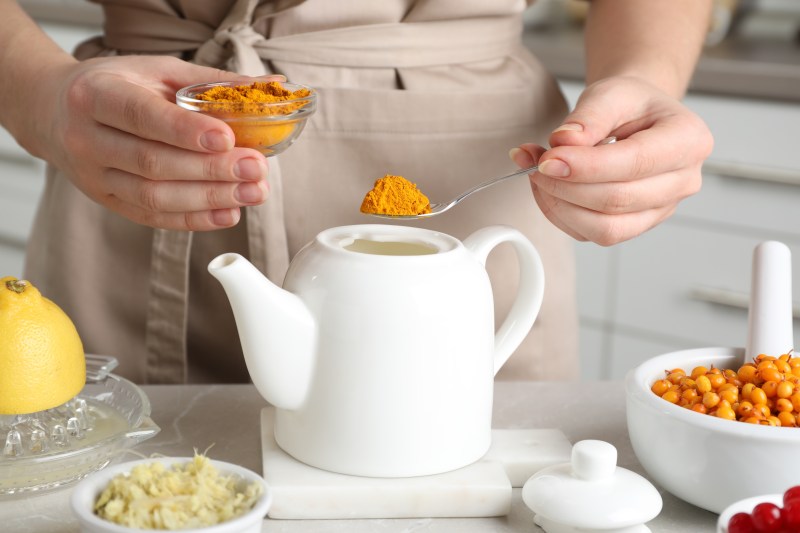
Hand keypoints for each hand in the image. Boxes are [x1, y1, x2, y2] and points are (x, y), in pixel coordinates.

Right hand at [24, 55, 278, 229]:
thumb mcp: (158, 71)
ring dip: (209, 199)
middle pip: (153, 162)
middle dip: (211, 169)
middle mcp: (88, 139)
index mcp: (96, 95)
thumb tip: (271, 84)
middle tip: (256, 168)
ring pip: (154, 196)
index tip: (228, 138)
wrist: (56, 112)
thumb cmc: (117, 85)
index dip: (186, 131)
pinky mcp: (108, 202)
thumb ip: (211, 82)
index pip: (142, 117)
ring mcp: (94, 177)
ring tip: (253, 193)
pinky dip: (195, 219)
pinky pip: (154, 217)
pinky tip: (229, 213)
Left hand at [510, 76, 712, 245]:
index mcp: (688, 141)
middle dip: (566, 185)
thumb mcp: (611, 93)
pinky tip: (548, 189)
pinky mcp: (634, 226)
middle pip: (617, 200)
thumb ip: (589, 116)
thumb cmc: (631, 105)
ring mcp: (660, 210)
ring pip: (604, 228)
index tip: (548, 159)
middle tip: (536, 163)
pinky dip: (560, 215)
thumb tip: (563, 143)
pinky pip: (592, 234)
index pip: (635, 163)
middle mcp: (682, 182)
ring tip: (538, 174)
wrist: (637, 118)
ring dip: (560, 205)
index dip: (586, 167)